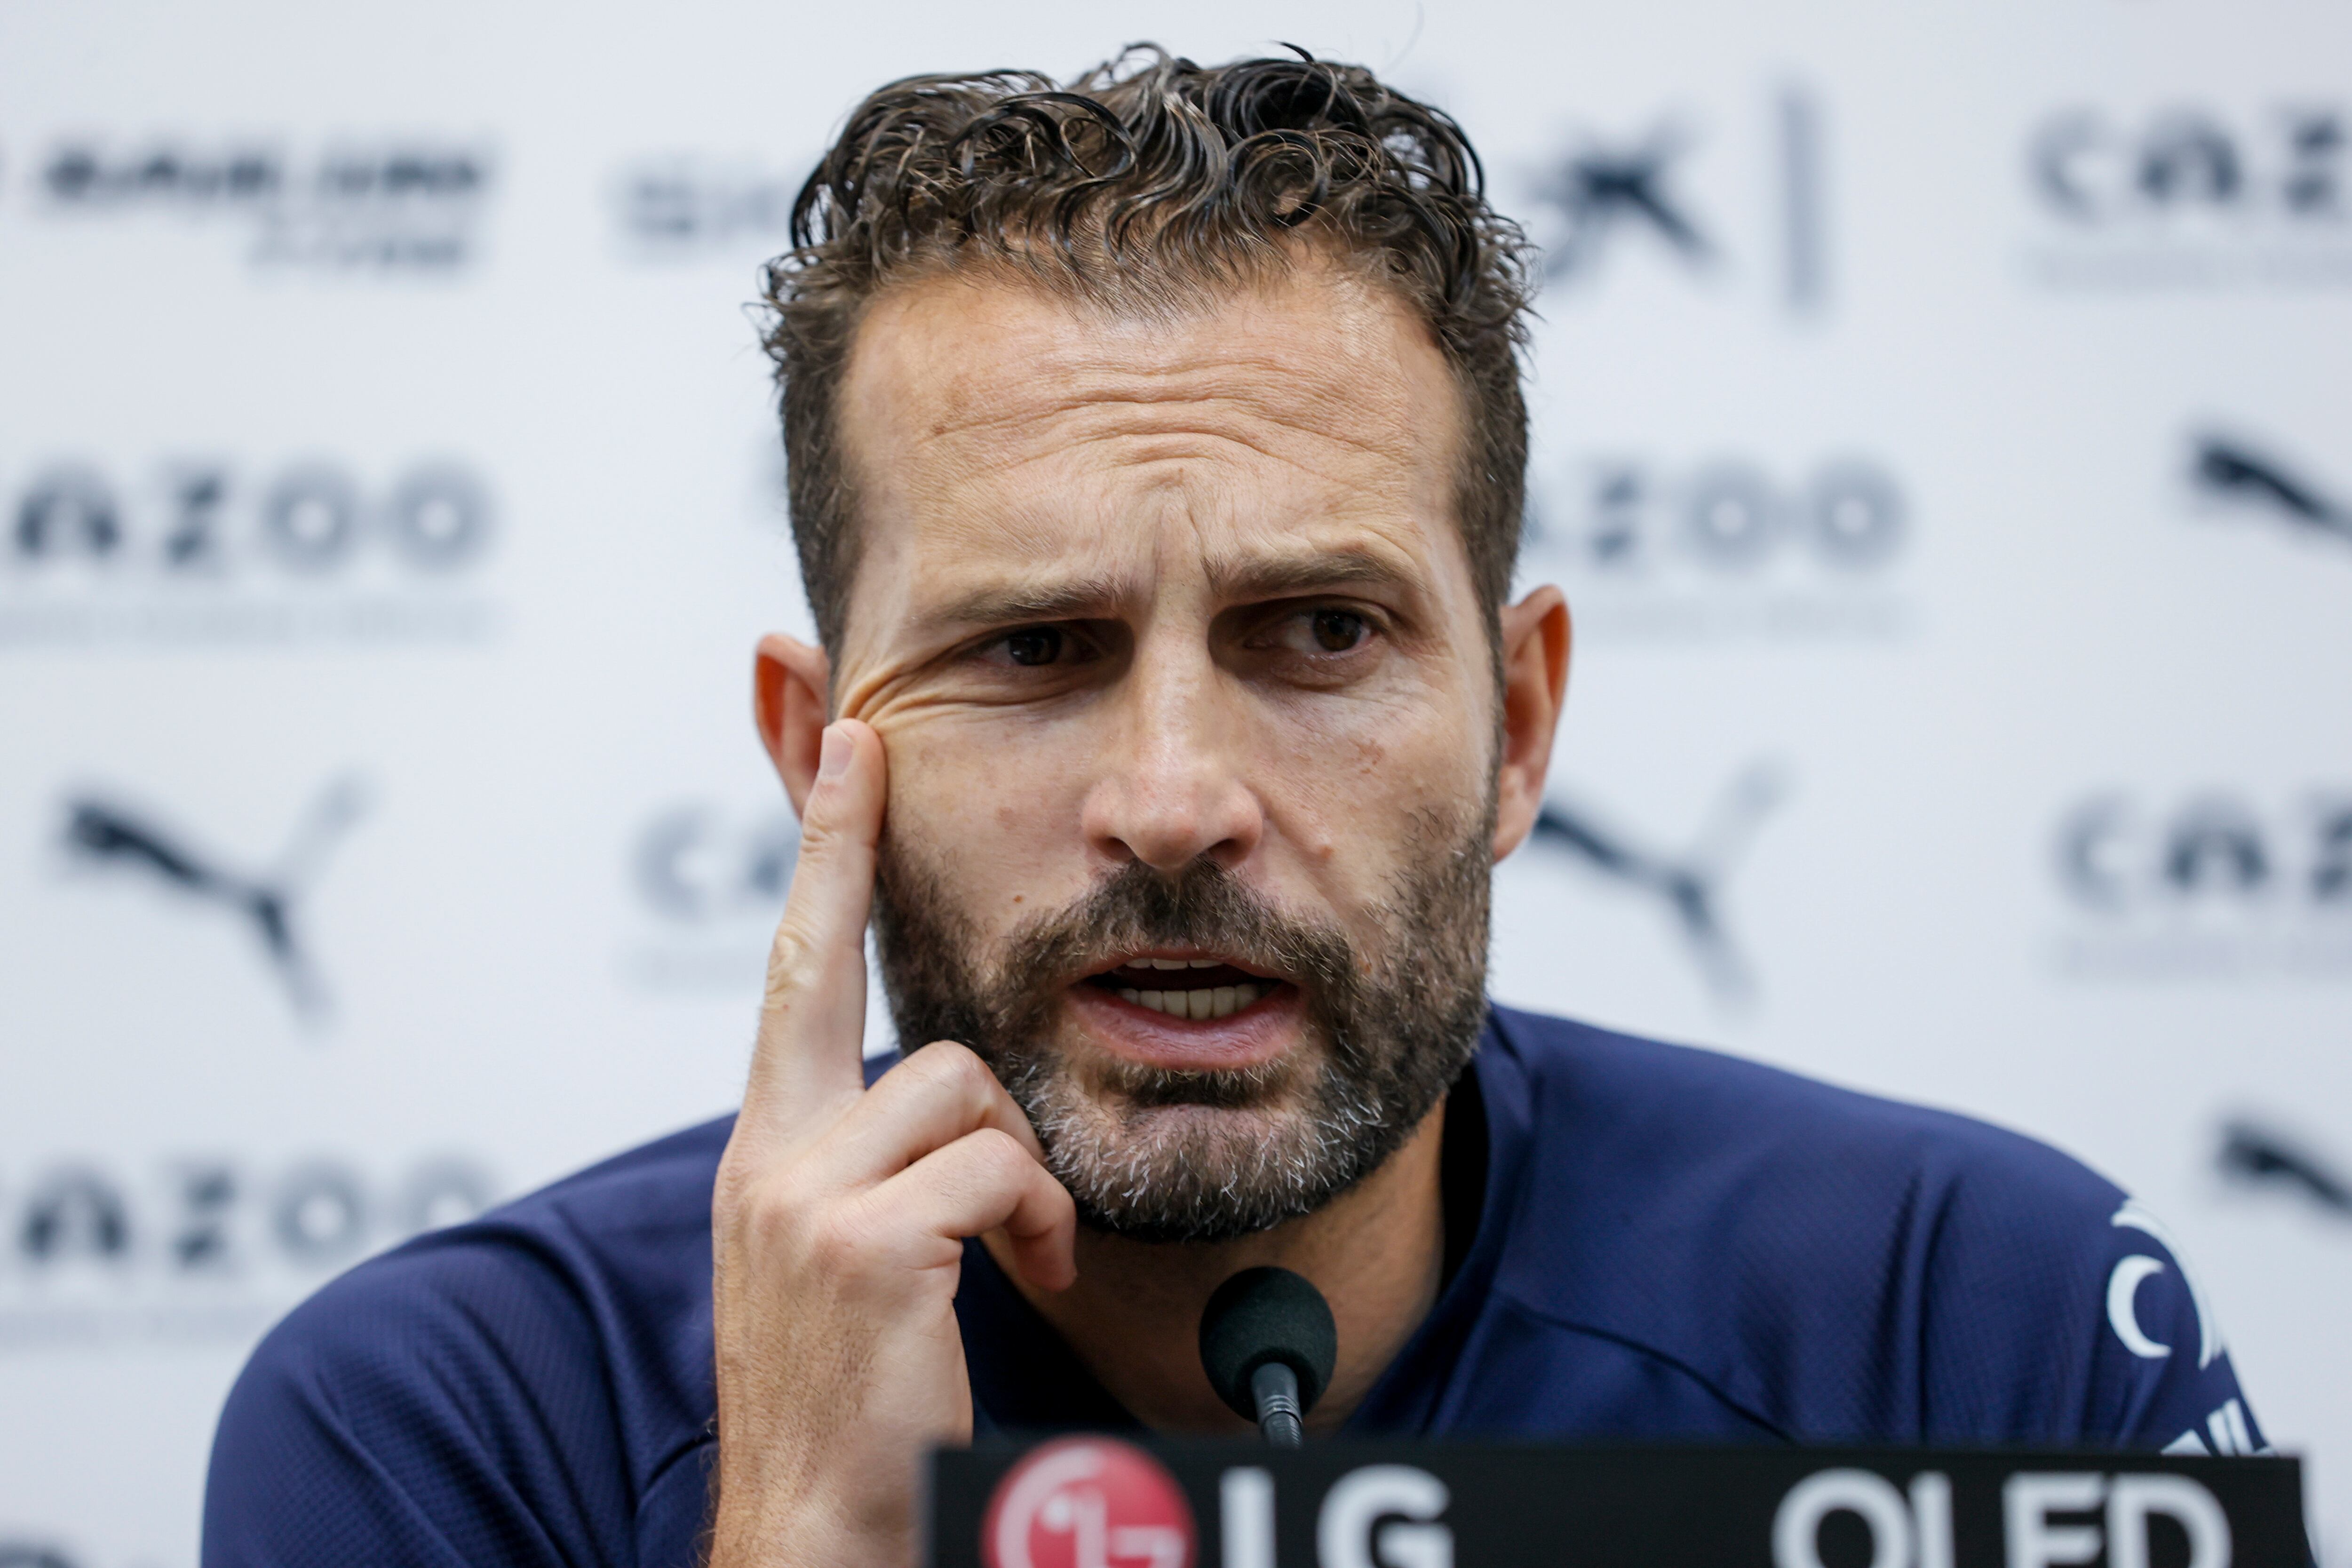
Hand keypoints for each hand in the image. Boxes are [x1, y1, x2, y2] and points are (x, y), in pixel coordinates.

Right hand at [708, 719, 1076, 1566]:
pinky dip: (1036, 1218)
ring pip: (960, 1085)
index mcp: (766, 1154)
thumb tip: (944, 1097)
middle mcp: (763, 1156)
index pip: (790, 972)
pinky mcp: (860, 1242)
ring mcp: (800, 1193)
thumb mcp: (851, 1258)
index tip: (843, 743)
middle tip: (858, 749)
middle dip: (843, 847)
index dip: (819, 852)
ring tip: (1016, 1242)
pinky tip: (1029, 1271)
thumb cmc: (858, 1397)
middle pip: (824, 967)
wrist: (816, 1532)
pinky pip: (999, 1166)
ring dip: (1014, 1162)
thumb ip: (882, 1162)